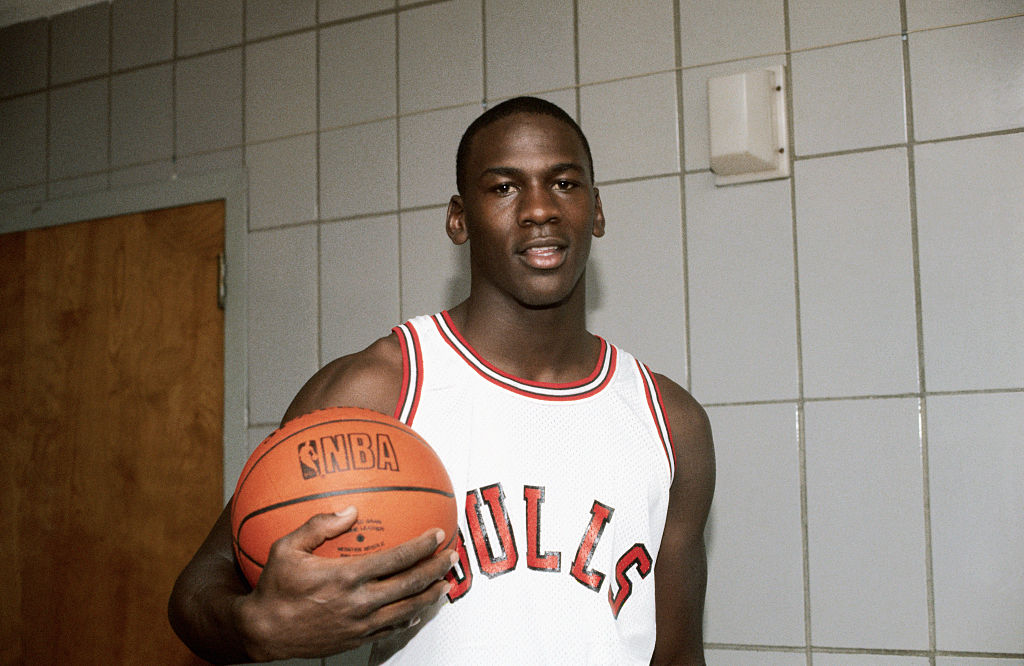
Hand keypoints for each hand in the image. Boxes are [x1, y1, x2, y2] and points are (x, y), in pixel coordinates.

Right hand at [232, 507, 455, 660]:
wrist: (263, 632)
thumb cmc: (274, 587)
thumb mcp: (287, 548)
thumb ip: (319, 525)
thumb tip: (351, 508)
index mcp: (346, 576)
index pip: (396, 558)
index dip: (421, 546)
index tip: (437, 534)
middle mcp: (359, 602)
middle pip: (410, 585)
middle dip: (436, 569)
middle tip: (451, 556)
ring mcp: (360, 624)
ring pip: (407, 610)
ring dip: (430, 595)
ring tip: (445, 584)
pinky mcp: (356, 639)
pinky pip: (390, 630)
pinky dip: (408, 619)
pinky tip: (417, 611)